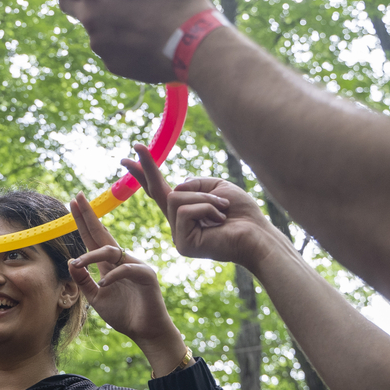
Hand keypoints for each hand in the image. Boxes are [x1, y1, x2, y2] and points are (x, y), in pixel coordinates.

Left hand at [42, 0, 212, 82]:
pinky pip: (109, 47)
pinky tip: (144, 34)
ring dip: (103, 17)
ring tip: (136, 13)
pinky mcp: (113, 64)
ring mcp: (99, 44)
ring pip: (92, 26)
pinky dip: (120, 39)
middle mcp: (89, 18)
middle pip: (67, 4)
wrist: (194, 45)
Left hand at [67, 193, 180, 356]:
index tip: (72, 204)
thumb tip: (71, 261)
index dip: (83, 222)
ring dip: (92, 255)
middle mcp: (122, 260)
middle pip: (102, 234)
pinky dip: (113, 275)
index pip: (93, 238)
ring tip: (79, 263)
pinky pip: (126, 269)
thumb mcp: (97, 298)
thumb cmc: (123, 314)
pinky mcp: (146, 276)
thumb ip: (84, 281)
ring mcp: (135, 265)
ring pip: (111, 251)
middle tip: (76, 198)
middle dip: (89, 216)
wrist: (146, 332)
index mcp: (109, 264)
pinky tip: (104, 284)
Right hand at [121, 144, 277, 268]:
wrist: (258, 234)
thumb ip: (195, 185)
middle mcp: (178, 224)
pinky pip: (185, 212)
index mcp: (186, 211)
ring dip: (203, 198)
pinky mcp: (183, 244)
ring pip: (176, 199)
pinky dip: (206, 209)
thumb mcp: (218, 188)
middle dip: (147, 168)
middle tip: (137, 145)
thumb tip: (176, 189)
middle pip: (157, 191)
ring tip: (223, 208)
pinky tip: (219, 220)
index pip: (162, 191)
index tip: (131, 157)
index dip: (146, 173)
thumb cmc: (242, 213)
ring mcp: (179, 235)